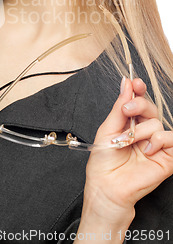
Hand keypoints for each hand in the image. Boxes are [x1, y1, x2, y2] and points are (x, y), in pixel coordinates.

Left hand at [83, 77, 172, 222]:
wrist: (106, 187)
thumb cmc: (103, 162)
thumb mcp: (107, 129)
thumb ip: (119, 107)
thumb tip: (126, 83)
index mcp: (129, 123)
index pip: (139, 101)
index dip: (139, 89)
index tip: (135, 81)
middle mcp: (144, 131)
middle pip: (150, 107)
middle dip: (138, 105)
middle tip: (126, 111)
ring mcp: (156, 144)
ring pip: (157, 122)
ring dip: (140, 130)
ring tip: (128, 142)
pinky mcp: (167, 158)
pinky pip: (171, 138)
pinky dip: (159, 140)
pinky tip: (147, 149)